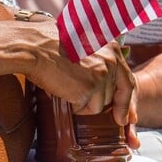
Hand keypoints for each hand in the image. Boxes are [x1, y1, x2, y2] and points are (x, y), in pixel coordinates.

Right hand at [0, 19, 134, 125]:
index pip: (127, 80)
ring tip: (66, 82)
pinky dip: (73, 105)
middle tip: (76, 90)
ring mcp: (103, 74)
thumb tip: (105, 80)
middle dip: (96, 100)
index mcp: (112, 47)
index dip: (125, 101)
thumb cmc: (50, 44)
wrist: (34, 47)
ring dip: (82, 101)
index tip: (125, 117)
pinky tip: (63, 88)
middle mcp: (112, 60)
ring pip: (99, 104)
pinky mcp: (91, 88)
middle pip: (113, 96)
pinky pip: (86, 108)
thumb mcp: (83, 44)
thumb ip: (99, 58)